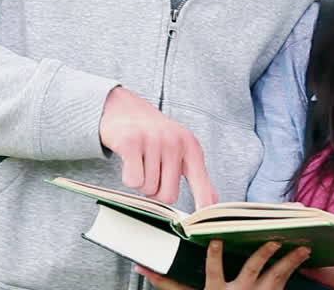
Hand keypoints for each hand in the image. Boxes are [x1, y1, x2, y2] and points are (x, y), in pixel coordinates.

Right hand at [98, 86, 216, 206]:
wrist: (122, 107)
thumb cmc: (152, 134)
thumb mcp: (180, 149)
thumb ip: (196, 176)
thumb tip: (211, 202)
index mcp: (191, 146)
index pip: (201, 183)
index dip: (202, 205)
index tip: (201, 224)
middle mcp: (174, 142)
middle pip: (168, 195)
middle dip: (156, 190)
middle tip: (151, 170)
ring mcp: (152, 140)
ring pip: (148, 189)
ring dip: (141, 181)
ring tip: (139, 160)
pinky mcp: (131, 142)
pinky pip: (132, 180)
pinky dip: (128, 176)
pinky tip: (129, 159)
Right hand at [138, 240, 311, 289]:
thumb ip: (168, 284)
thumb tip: (143, 267)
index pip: (214, 271)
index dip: (215, 256)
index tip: (216, 240)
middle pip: (252, 270)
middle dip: (263, 254)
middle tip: (273, 240)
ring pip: (276, 276)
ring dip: (289, 261)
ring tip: (302, 247)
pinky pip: (284, 283)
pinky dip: (294, 269)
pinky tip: (302, 258)